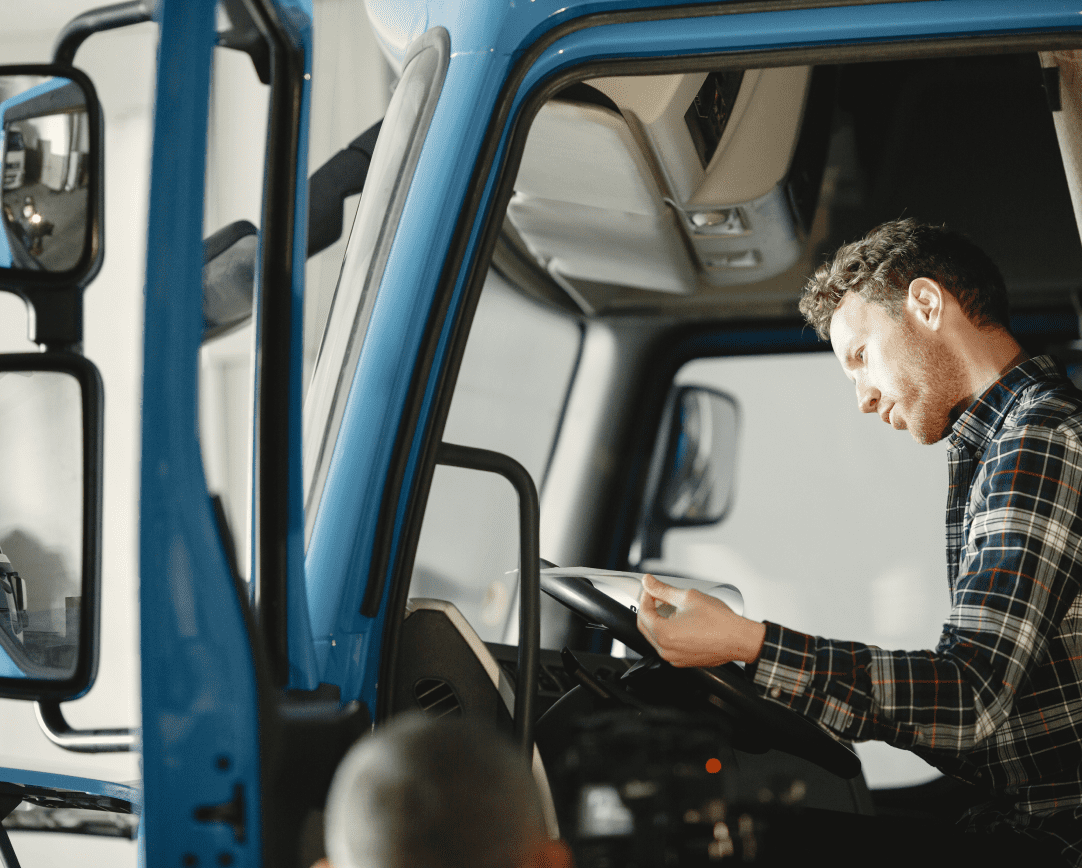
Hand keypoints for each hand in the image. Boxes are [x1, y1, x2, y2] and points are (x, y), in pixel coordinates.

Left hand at [636, 573, 765, 667]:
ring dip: (658, 621)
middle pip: (645, 626)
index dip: (645, 597)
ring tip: (671, 608)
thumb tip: (649, 582)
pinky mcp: (682, 661)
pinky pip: (667, 646)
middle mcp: (666, 650)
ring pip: (655, 637)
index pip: (642, 613)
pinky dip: (668, 633)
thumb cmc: (719, 621)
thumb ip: (663, 589)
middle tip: (658, 597)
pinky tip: (679, 621)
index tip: (651, 589)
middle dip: (649, 609)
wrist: (739, 639)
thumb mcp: (688, 597)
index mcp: (664, 634)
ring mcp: (674, 658)